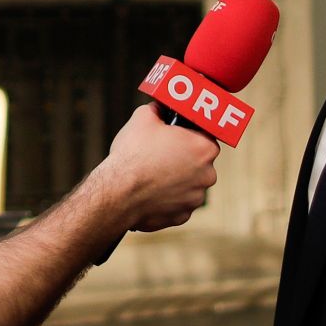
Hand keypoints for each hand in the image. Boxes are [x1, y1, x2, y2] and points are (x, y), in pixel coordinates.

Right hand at [98, 104, 218, 231]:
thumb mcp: (143, 118)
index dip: (189, 136)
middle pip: (200, 163)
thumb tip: (159, 109)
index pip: (206, 137)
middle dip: (184, 159)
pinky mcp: (183, 216)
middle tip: (162, 154)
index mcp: (203, 147)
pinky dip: (168, 199)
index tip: (176, 137)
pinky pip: (178, 203)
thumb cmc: (133, 154)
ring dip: (177, 180)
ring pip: (190, 185)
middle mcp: (207, 174)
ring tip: (153, 175)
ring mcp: (196, 198)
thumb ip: (158, 110)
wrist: (118, 192)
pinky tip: (150, 192)